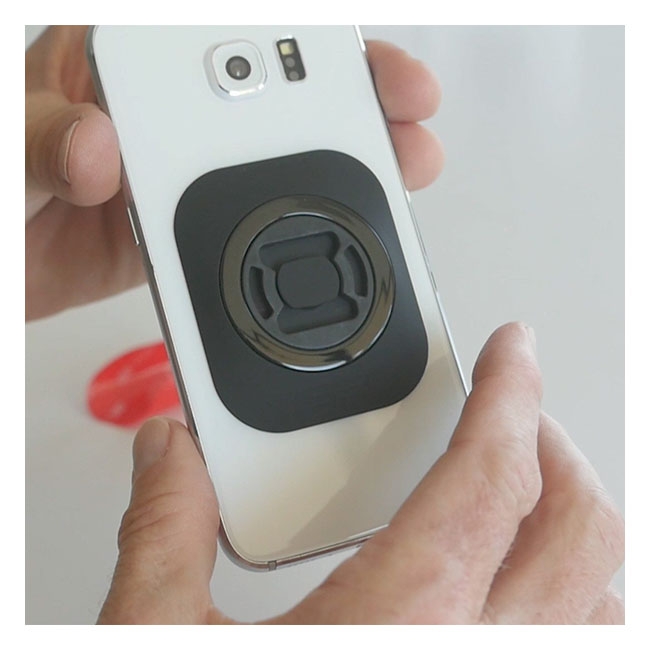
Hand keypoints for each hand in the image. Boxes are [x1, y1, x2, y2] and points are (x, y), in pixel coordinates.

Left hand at [25, 27, 442, 319]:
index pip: (215, 29)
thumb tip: (100, 147)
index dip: (289, 31)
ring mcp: (186, 175)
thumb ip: (40, 134)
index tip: (339, 42)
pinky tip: (344, 220)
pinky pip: (254, 222)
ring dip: (341, 160)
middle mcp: (166, 115)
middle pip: (272, 94)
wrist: (2, 263)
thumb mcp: (7, 142)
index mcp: (118, 61)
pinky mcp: (189, 231)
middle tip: (406, 101)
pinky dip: (304, 221)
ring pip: (277, 157)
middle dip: (349, 91)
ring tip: (399, 163)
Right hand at [98, 323, 623, 623]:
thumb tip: (168, 453)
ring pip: (604, 604)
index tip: (510, 349)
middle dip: (556, 447)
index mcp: (402, 626)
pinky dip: (576, 607)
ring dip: (579, 530)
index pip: (491, 473)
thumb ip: (166, 531)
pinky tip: (523, 593)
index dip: (509, 392)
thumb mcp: (159, 643)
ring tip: (530, 490)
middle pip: (582, 528)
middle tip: (513, 414)